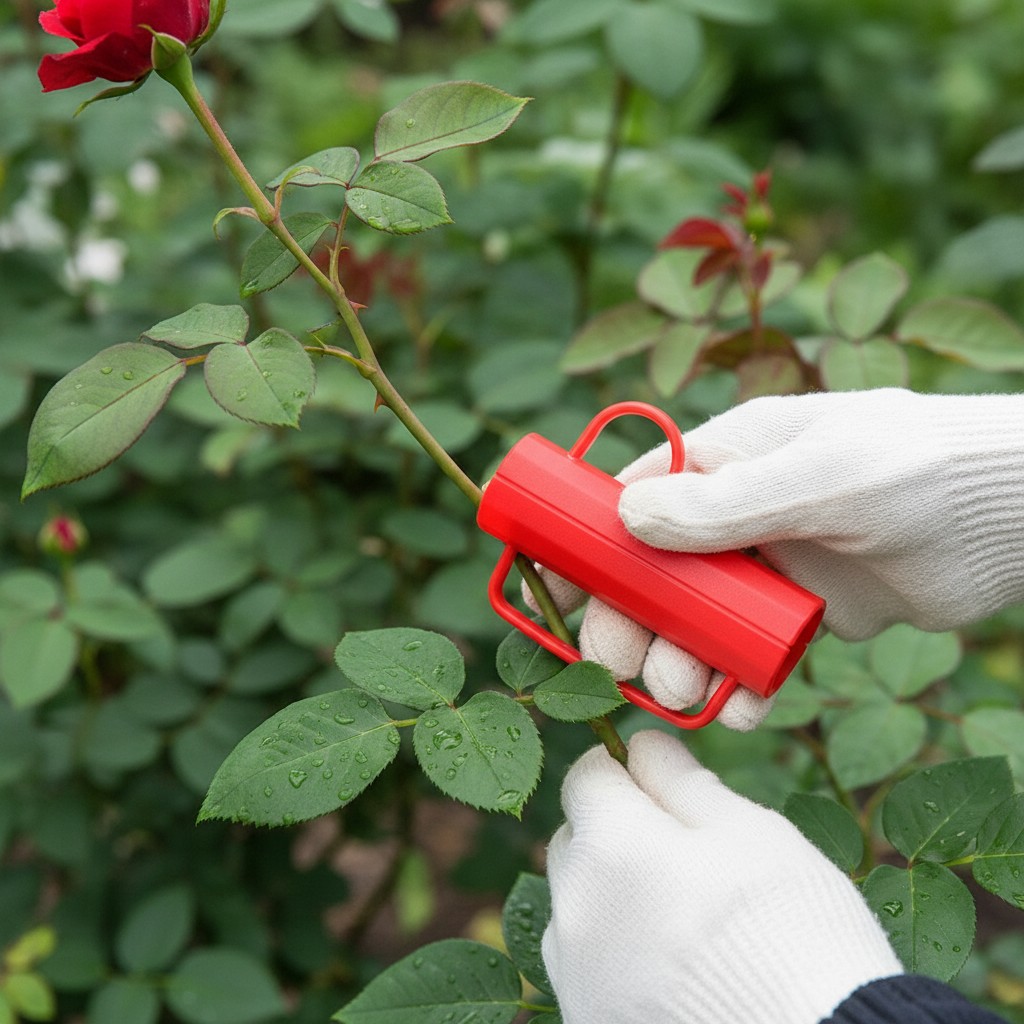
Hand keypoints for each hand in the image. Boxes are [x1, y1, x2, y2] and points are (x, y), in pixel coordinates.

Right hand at [526, 389, 1023, 727]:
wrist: (1011, 517)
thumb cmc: (917, 470)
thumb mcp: (821, 477)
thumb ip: (728, 502)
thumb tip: (628, 518)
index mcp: (727, 461)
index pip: (631, 496)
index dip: (585, 541)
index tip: (547, 586)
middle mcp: (736, 516)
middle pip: (653, 573)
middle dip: (628, 619)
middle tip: (618, 662)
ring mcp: (768, 568)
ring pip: (696, 622)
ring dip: (677, 660)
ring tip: (680, 691)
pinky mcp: (803, 618)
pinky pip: (752, 657)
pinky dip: (739, 686)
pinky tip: (740, 709)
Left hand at [542, 731, 902, 1023]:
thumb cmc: (794, 931)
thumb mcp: (751, 831)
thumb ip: (683, 781)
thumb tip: (643, 746)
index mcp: (611, 846)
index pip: (586, 776)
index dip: (623, 768)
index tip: (658, 780)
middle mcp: (574, 910)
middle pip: (577, 840)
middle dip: (617, 829)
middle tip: (686, 853)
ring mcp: (575, 976)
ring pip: (579, 904)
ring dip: (615, 893)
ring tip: (685, 917)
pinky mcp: (586, 1020)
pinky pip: (587, 964)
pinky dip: (618, 951)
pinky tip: (675, 966)